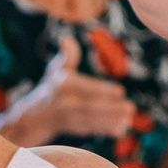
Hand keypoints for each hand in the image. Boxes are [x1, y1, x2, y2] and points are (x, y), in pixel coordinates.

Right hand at [0, 39, 138, 143]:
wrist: (36, 115)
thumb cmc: (53, 86)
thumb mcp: (56, 69)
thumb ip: (67, 56)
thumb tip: (66, 38)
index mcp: (62, 84)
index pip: (85, 87)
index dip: (102, 90)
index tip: (120, 91)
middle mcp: (63, 102)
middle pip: (89, 106)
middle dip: (111, 108)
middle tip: (130, 107)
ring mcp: (67, 117)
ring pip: (92, 119)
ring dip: (112, 120)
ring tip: (128, 119)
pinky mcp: (73, 129)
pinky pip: (91, 129)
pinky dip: (105, 130)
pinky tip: (120, 129)